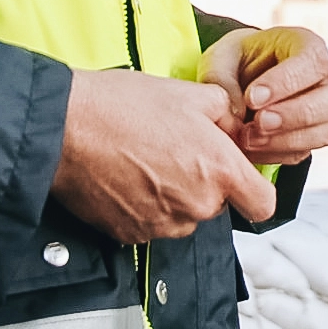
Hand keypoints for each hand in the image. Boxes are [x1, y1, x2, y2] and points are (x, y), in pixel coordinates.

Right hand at [54, 67, 275, 240]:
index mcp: (220, 171)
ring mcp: (163, 225)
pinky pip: (150, 224)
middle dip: (205, 182)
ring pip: (183, 216)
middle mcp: (197, 205)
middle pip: (217, 205)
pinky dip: (144, 206)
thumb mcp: (189, 93)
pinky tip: (126, 177)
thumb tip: (233, 126)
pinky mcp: (131, 235)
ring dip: (174, 196)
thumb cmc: (123, 106)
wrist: (64, 129)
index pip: (262, 204)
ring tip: (145, 160)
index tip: (240, 177)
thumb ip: (225, 113)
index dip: (254, 190)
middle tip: (175, 150)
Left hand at [202, 24, 327, 163]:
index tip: (253, 98)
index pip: (312, 60)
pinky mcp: (316, 138)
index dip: (286, 81)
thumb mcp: (220, 58)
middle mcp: (327, 78)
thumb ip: (222, 79)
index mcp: (307, 46)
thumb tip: (235, 113)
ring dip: (289, 139)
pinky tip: (252, 149)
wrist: (240, 83)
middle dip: (296, 114)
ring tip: (249, 139)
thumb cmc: (236, 63)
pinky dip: (278, 154)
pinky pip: (307, 151)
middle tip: (259, 122)